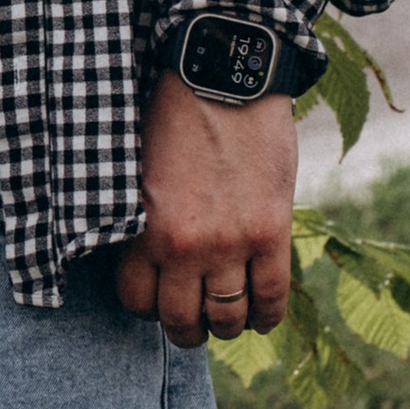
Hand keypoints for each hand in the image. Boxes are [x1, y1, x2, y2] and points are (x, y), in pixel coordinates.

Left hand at [115, 73, 297, 346]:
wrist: (226, 78)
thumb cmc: (175, 115)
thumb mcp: (138, 170)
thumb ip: (141, 218)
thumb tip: (145, 257)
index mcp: (143, 229)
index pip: (137, 301)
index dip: (148, 307)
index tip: (158, 300)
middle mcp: (183, 246)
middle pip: (180, 320)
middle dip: (186, 330)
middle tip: (193, 324)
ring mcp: (230, 243)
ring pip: (227, 317)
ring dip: (227, 327)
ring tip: (227, 321)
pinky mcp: (270, 233)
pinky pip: (272, 297)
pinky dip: (267, 315)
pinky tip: (262, 315)